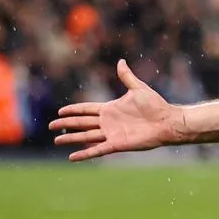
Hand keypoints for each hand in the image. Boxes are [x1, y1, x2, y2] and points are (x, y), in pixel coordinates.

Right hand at [52, 59, 183, 160]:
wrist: (167, 121)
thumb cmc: (155, 105)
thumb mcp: (138, 88)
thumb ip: (126, 76)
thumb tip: (121, 61)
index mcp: (110, 109)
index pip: (86, 109)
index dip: (73, 110)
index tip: (60, 111)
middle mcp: (108, 122)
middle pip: (82, 123)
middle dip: (66, 124)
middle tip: (51, 126)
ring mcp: (111, 134)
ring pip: (85, 136)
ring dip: (71, 138)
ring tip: (56, 140)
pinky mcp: (117, 144)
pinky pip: (97, 150)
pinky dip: (84, 154)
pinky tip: (71, 157)